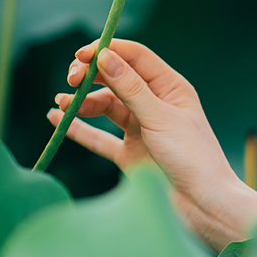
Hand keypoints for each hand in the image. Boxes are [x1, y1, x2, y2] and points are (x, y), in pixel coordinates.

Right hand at [48, 38, 256, 252]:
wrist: (202, 205)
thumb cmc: (192, 157)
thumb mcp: (160, 118)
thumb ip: (130, 89)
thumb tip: (103, 56)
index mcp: (170, 88)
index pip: (136, 58)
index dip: (108, 51)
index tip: (81, 54)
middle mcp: (155, 104)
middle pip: (117, 79)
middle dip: (91, 76)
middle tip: (71, 79)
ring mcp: (141, 129)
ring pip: (105, 106)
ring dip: (82, 102)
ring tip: (61, 104)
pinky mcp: (129, 154)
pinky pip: (98, 137)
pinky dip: (78, 128)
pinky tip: (55, 118)